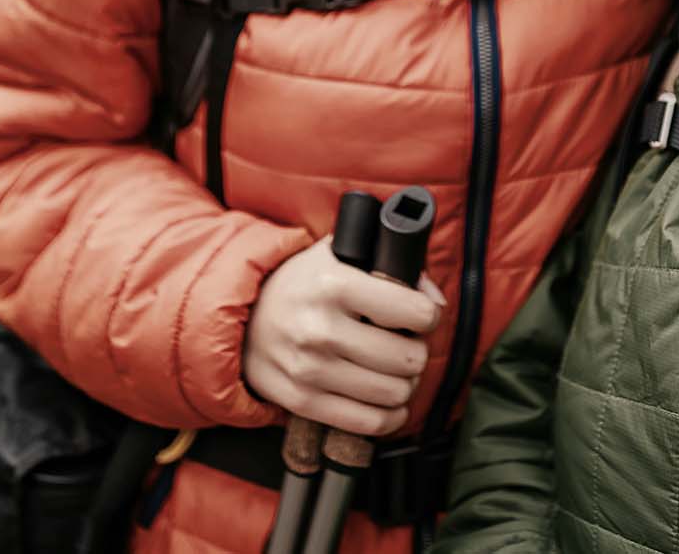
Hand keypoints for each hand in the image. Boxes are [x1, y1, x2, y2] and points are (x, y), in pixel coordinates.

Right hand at [242, 236, 443, 434]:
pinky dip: (390, 416)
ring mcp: (310, 369)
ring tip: (396, 371)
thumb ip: (392, 266)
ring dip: (406, 384)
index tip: (421, 317)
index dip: (428, 316)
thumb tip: (436, 301)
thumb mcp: (340, 256)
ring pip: (394, 392)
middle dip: (418, 352)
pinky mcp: (301, 401)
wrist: (242, 317)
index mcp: (335, 284)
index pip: (414, 312)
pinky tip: (388, 402)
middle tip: (408, 345)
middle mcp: (321, 328)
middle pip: (408, 358)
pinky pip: (368, 422)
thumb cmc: (302, 284)